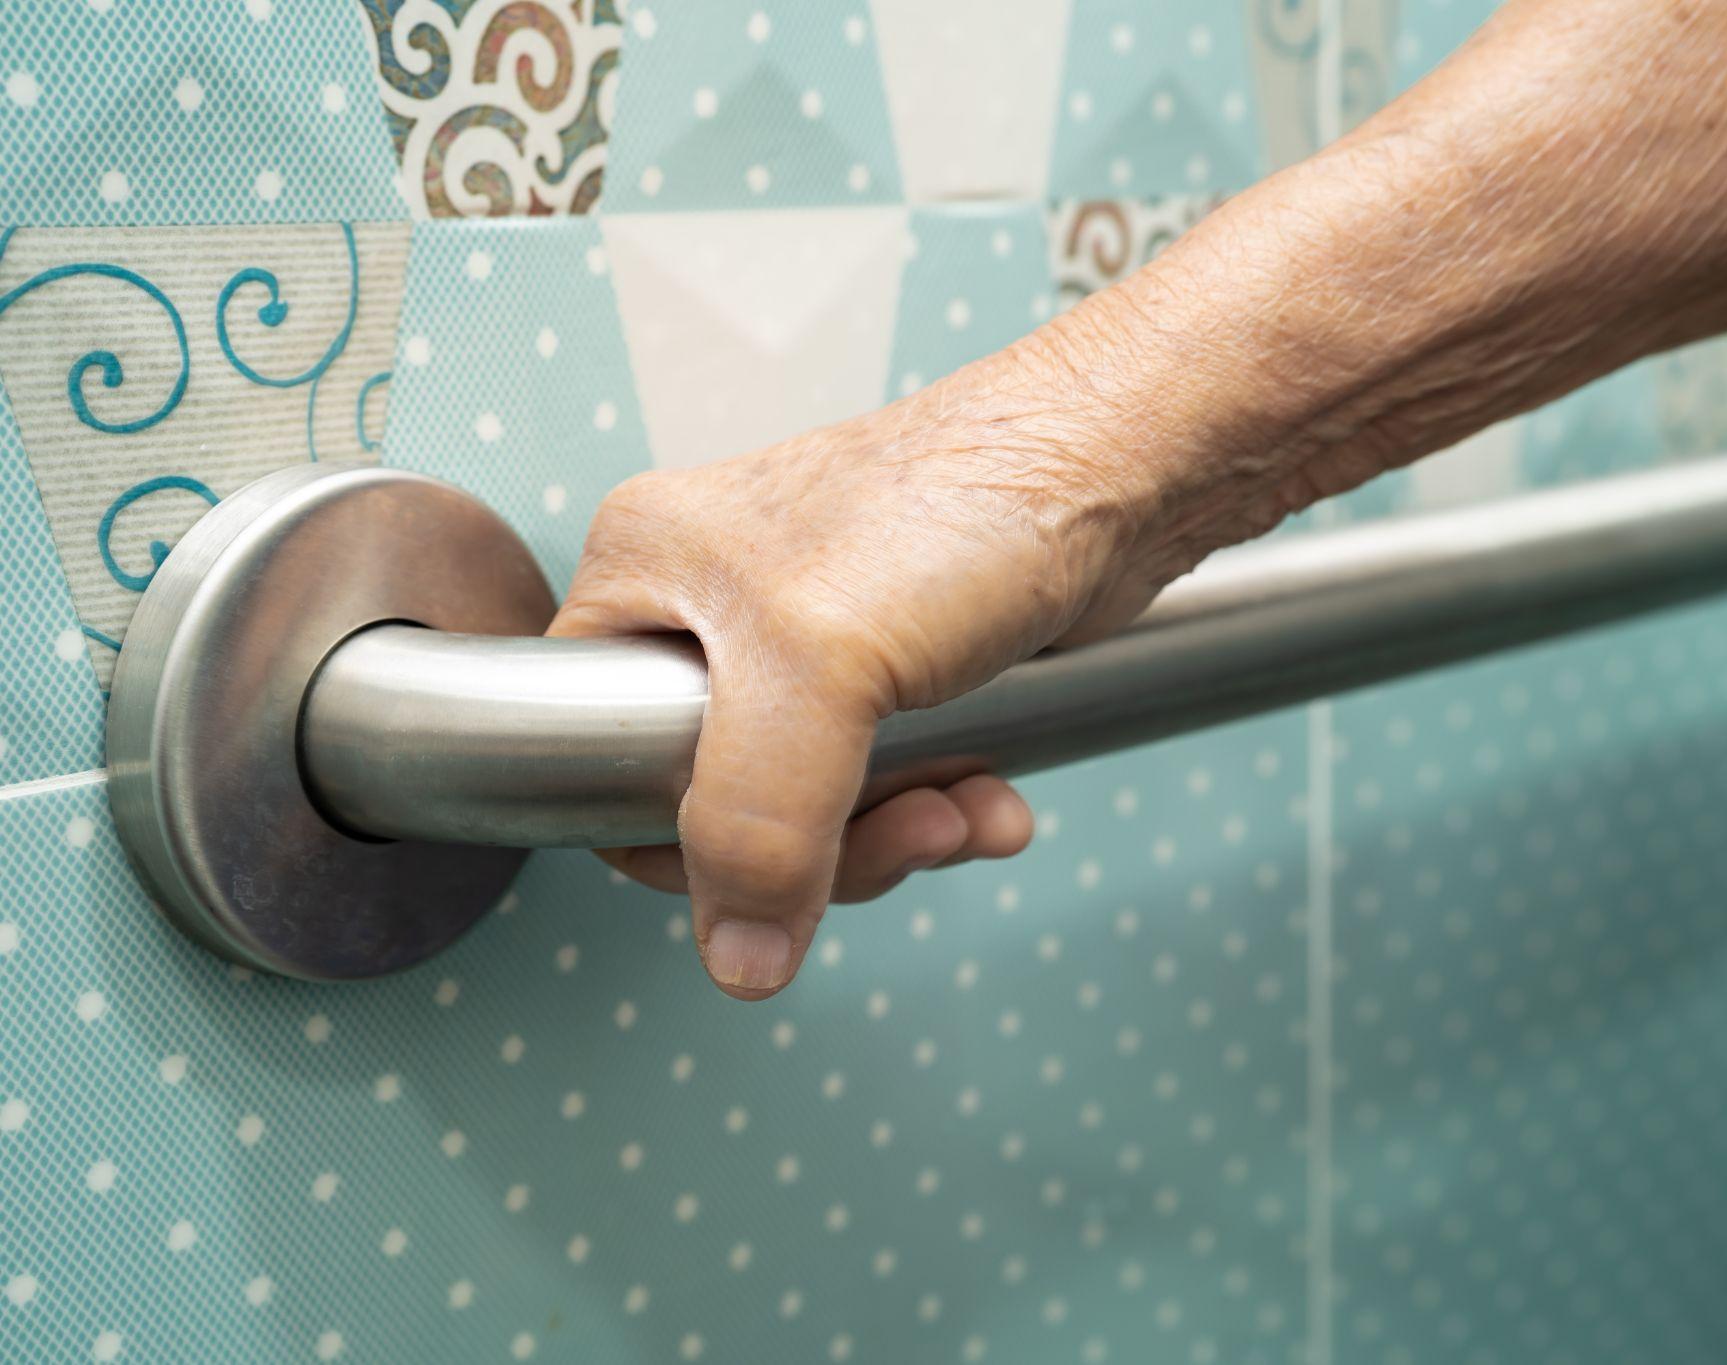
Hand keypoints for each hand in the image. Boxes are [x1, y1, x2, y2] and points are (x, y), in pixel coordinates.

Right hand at [549, 342, 1193, 999]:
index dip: (672, 835)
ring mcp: (809, 637)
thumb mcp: (819, 668)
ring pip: (810, 804)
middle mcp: (714, 605)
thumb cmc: (962, 501)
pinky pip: (888, 779)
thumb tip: (740, 959)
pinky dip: (940, 805)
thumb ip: (756, 821)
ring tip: (964, 813)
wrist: (1120, 463)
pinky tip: (993, 799)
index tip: (766, 866)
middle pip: (714, 801)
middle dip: (820, 847)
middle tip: (903, 834)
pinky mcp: (896, 665)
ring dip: (895, 834)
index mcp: (646, 575)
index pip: (593, 752)